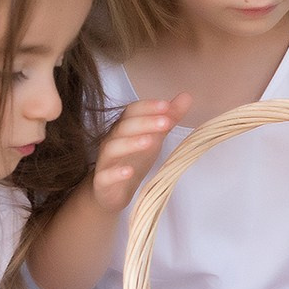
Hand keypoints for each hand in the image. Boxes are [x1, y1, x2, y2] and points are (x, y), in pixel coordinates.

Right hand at [89, 94, 188, 212]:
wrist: (111, 191)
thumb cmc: (133, 160)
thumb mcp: (154, 138)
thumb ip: (168, 118)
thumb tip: (186, 96)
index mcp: (124, 128)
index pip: (132, 111)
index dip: (148, 107)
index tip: (167, 106)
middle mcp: (112, 140)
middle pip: (124, 127)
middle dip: (145, 122)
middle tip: (166, 122)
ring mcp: (105, 161)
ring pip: (113, 148)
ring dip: (131, 143)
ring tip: (150, 142)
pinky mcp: (102, 181)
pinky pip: (105, 175)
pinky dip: (116, 173)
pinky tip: (129, 172)